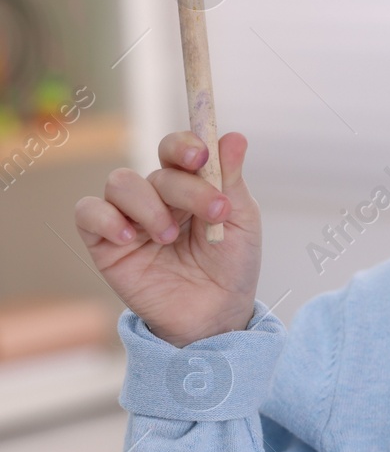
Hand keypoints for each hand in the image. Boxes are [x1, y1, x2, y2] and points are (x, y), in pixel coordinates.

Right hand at [74, 131, 261, 347]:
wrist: (214, 314)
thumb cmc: (231, 264)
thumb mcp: (241, 220)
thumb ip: (231, 179)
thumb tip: (234, 137)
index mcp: (190, 184)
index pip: (177, 149)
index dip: (184, 145)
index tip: (201, 157)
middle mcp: (157, 196)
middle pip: (157, 171)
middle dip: (186, 189)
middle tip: (213, 212)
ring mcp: (129, 217)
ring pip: (120, 183)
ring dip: (149, 206)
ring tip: (170, 237)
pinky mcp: (105, 243)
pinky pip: (88, 212)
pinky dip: (106, 218)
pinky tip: (130, 238)